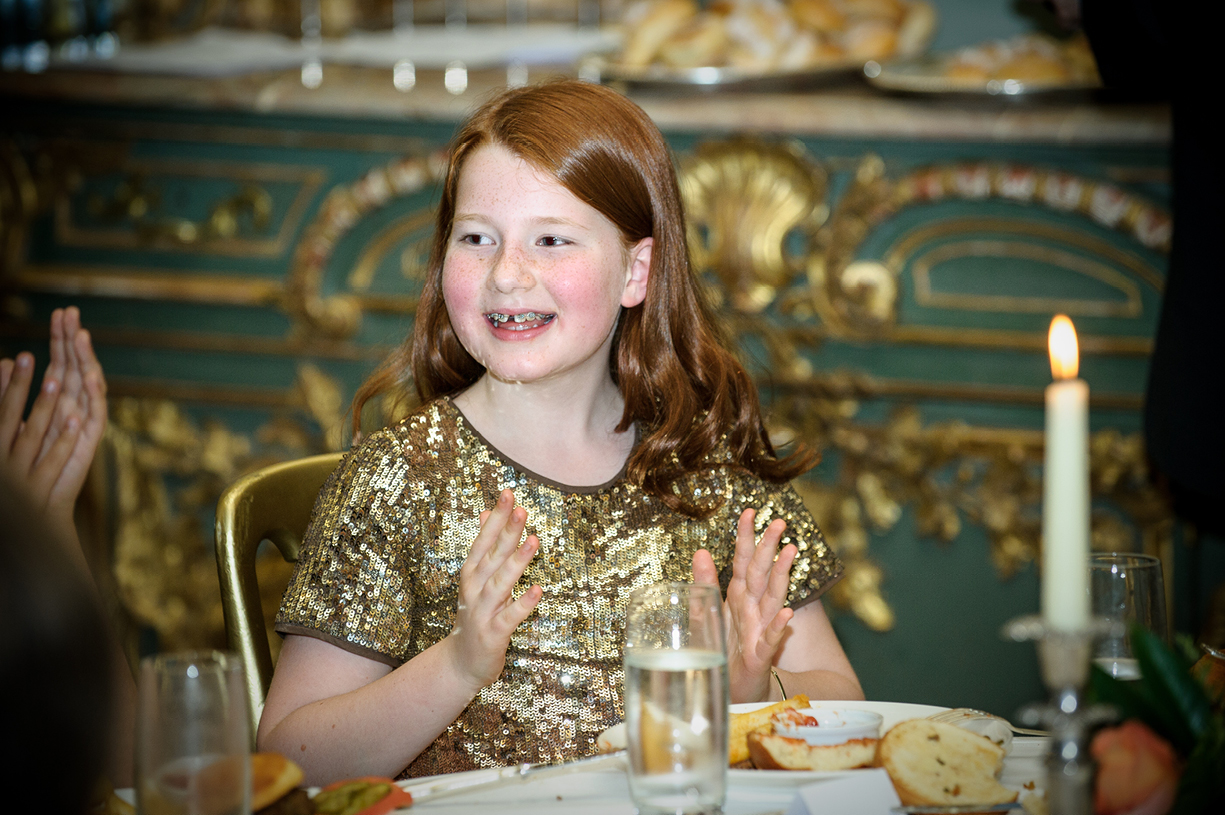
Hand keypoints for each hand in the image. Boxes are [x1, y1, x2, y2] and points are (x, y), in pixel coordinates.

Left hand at [0, 307, 106, 522]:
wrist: (37, 504)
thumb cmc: (24, 465)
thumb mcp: (10, 421)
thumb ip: (8, 393)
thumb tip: (4, 359)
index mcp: (59, 401)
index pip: (62, 362)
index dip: (61, 339)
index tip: (60, 313)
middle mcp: (75, 407)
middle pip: (78, 366)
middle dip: (74, 340)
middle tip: (71, 313)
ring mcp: (84, 422)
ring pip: (89, 384)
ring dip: (86, 360)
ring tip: (81, 337)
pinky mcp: (90, 440)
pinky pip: (95, 415)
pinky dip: (94, 396)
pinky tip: (90, 378)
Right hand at [447, 489, 542, 692]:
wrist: (461, 662)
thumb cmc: (475, 614)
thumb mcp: (476, 578)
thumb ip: (484, 546)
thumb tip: (485, 513)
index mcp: (472, 572)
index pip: (484, 539)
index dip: (496, 517)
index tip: (508, 493)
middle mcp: (474, 588)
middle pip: (493, 555)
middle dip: (507, 531)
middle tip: (521, 508)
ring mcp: (482, 610)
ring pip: (501, 582)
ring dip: (517, 561)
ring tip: (534, 540)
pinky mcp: (494, 633)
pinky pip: (510, 616)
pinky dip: (523, 604)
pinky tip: (538, 590)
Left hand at [693, 509, 796, 702]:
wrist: (735, 688)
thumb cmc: (726, 648)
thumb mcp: (708, 612)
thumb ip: (705, 583)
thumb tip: (701, 550)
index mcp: (738, 595)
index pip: (743, 560)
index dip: (745, 537)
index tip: (748, 511)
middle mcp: (752, 607)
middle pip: (762, 572)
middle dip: (769, 546)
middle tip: (779, 522)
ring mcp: (760, 629)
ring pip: (773, 597)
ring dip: (782, 575)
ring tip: (791, 551)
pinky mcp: (761, 655)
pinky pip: (772, 638)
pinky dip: (779, 626)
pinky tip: (787, 613)